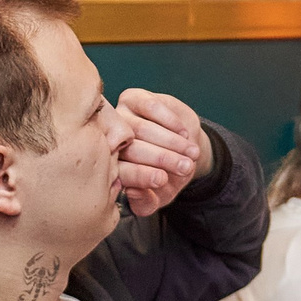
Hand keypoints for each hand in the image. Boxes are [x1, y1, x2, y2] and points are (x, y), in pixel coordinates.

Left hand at [116, 88, 212, 217]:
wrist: (184, 147)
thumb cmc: (169, 174)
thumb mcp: (160, 195)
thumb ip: (146, 202)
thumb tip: (132, 193)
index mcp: (110, 167)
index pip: (122, 171)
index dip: (142, 176)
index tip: (163, 181)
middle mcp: (110, 140)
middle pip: (132, 149)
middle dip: (162, 159)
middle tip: (185, 168)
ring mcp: (119, 117)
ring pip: (142, 129)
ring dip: (171, 142)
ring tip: (191, 154)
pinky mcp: (133, 98)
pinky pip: (150, 107)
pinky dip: (171, 122)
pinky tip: (185, 134)